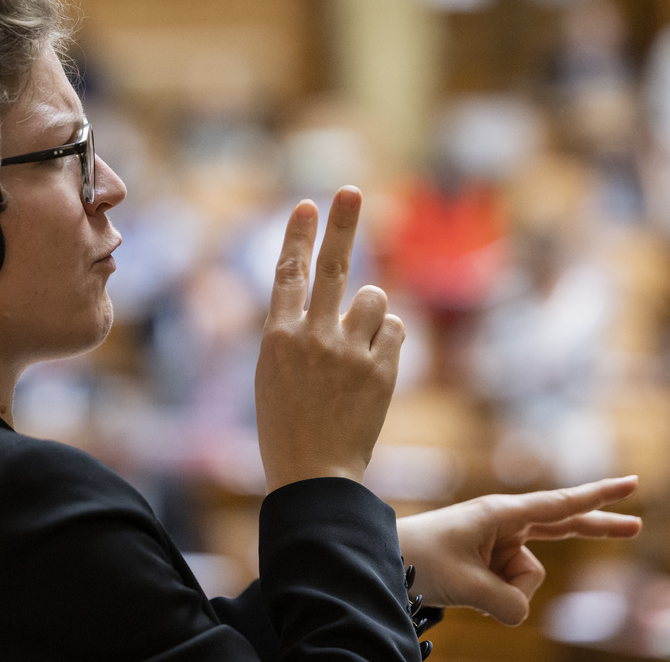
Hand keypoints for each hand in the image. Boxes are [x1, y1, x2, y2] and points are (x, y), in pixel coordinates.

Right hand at [255, 187, 404, 491]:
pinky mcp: (381, 371)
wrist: (314, 477)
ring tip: (358, 349)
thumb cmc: (288, 427)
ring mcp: (348, 353)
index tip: (308, 204)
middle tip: (350, 192)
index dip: (298, 235)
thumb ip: (297, 332)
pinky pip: (396, 331)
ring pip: (376, 300)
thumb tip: (340, 297)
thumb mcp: (273, 375)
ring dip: (372, 314)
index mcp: (276, 338)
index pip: (288, 273)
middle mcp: (311, 338)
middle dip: (342, 225)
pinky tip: (374, 368)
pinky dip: (390, 342)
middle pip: (331, 267)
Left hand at [396, 476, 641, 624]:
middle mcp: (506, 524)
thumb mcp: (466, 586)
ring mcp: (501, 544)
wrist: (384, 560)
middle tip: (638, 525)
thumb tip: (522, 613)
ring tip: (464, 581)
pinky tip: (469, 590)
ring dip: (504, 593)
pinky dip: (497, 600)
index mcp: (501, 514)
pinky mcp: (493, 563)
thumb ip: (507, 604)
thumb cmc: (420, 559)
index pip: (561, 505)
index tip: (633, 483)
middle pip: (564, 527)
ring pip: (528, 581)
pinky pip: (513, 593)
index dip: (599, 497)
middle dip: (598, 528)